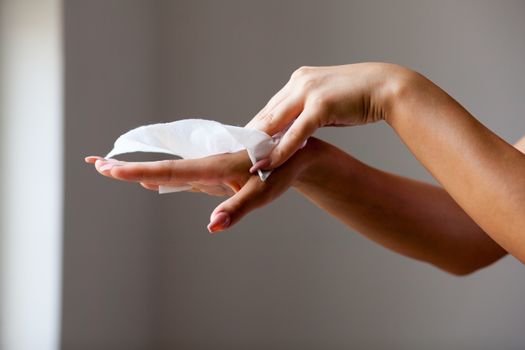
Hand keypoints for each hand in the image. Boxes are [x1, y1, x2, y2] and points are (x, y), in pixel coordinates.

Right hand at [85, 139, 315, 232]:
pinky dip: (164, 176)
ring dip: (142, 170)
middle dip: (128, 167)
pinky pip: (184, 175)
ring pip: (170, 171)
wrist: (297, 155)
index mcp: (212, 165)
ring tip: (113, 169)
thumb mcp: (262, 193)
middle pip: (161, 167)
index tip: (109, 168)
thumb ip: (236, 208)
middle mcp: (206, 164)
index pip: (169, 171)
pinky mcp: (216, 172)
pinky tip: (154, 180)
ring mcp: (209, 168)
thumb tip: (211, 227)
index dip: (137, 171)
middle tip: (96, 164)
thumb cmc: (281, 173)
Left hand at [246, 62, 408, 170]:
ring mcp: (309, 92)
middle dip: (251, 139)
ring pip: (276, 123)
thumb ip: (306, 113)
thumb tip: (291, 132)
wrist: (388, 87)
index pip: (270, 108)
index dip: (255, 129)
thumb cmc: (359, 98)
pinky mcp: (321, 105)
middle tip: (235, 159)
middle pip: (267, 115)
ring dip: (259, 146)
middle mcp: (299, 83)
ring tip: (243, 164)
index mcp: (299, 80)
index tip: (243, 147)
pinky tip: (267, 164)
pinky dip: (280, 150)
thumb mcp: (326, 104)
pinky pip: (295, 133)